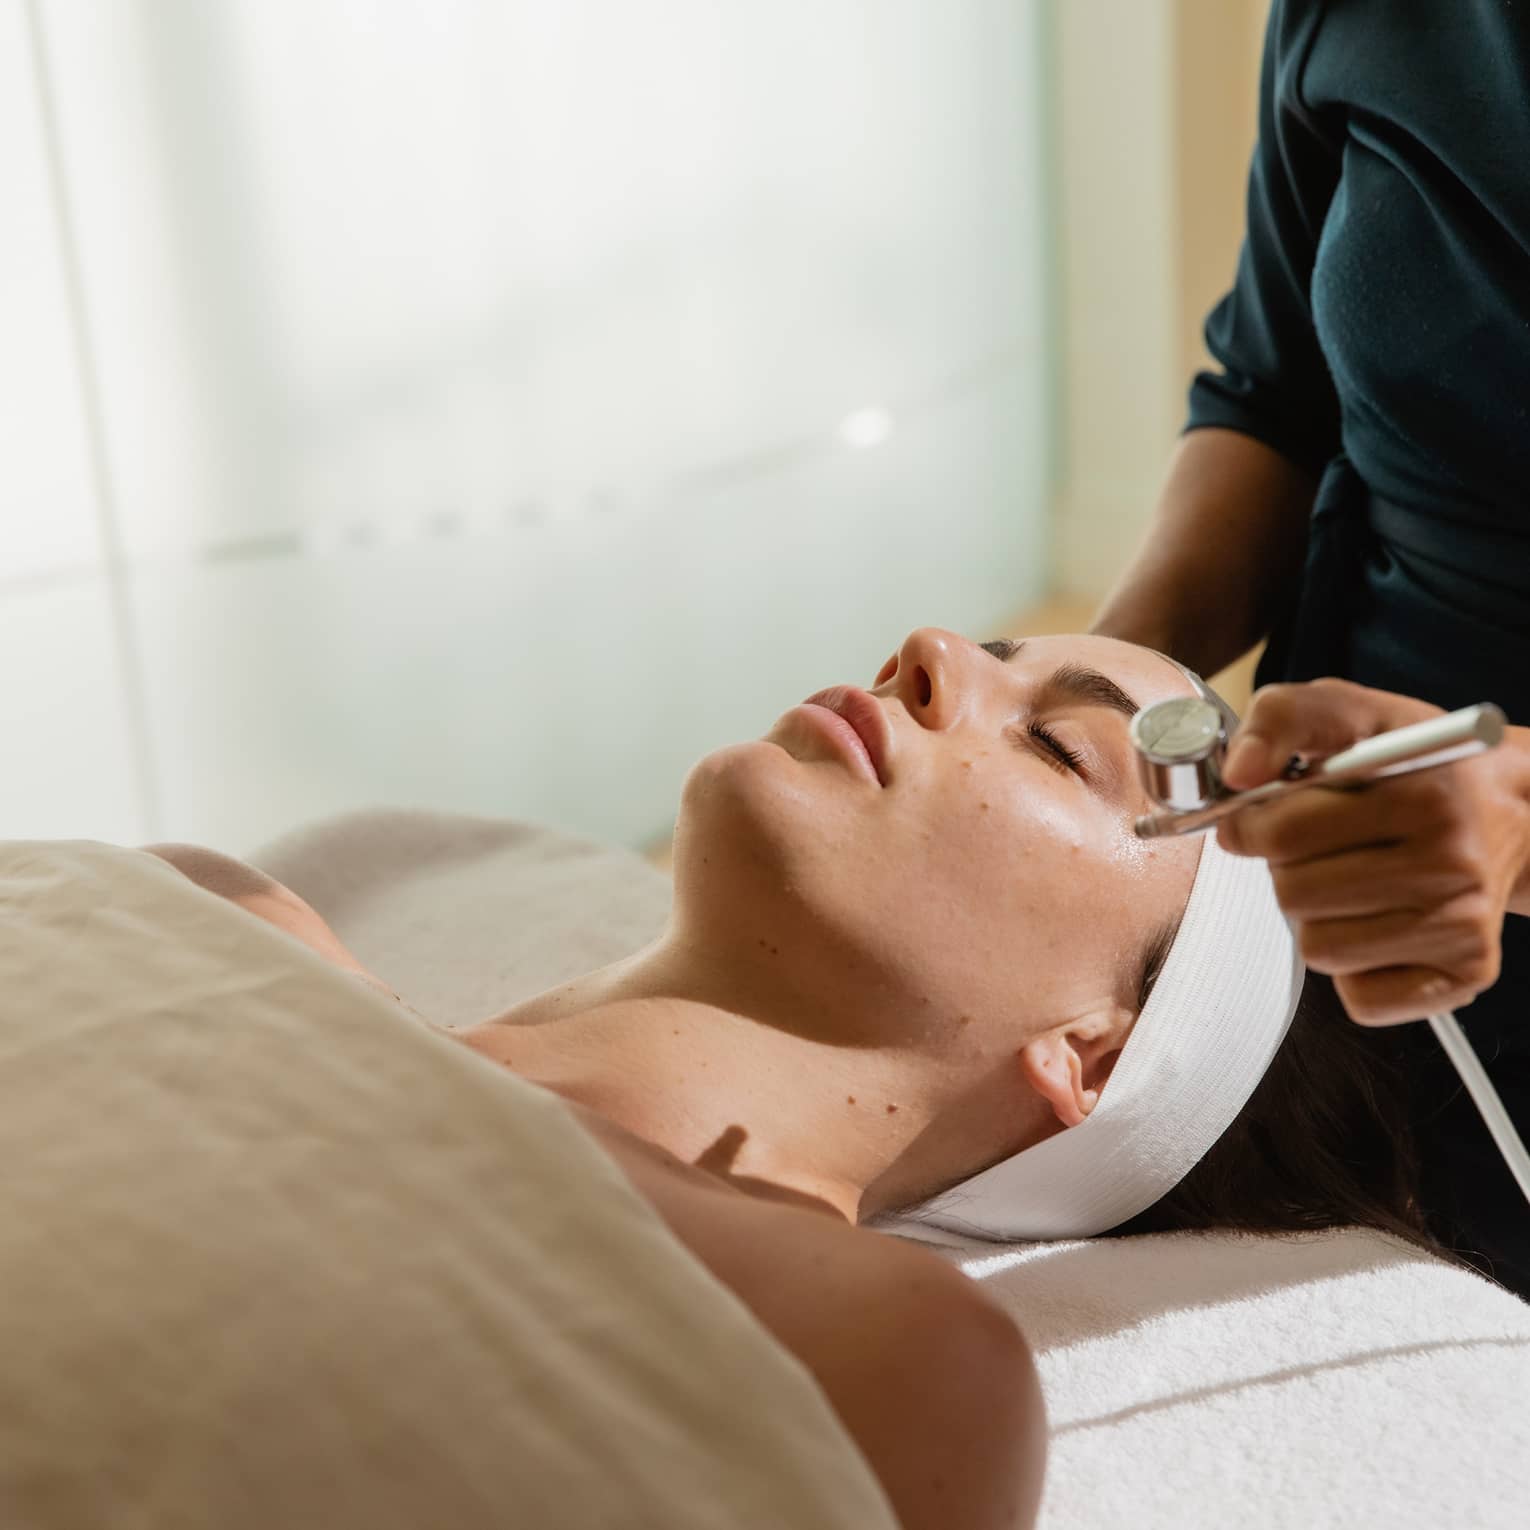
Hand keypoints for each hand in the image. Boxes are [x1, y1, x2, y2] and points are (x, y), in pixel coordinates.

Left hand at [1215, 678, 1529, 1024]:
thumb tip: (1236, 771)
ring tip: (1351, 879)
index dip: (1252, 825)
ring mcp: (1462, 926)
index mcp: (1422, 794)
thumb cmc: (1419, 764)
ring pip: (1320, 949)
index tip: (1258, 816)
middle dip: (1288, 869)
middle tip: (1319, 846)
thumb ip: (1284, 720)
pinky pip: (1360, 997)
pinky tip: (1377, 922)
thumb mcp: (1355, 713)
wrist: (1515, 811)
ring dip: (1317, 917)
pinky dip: (1353, 968)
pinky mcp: (1466, 974)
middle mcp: (1451, 864)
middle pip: (1294, 896)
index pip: (1283, 834)